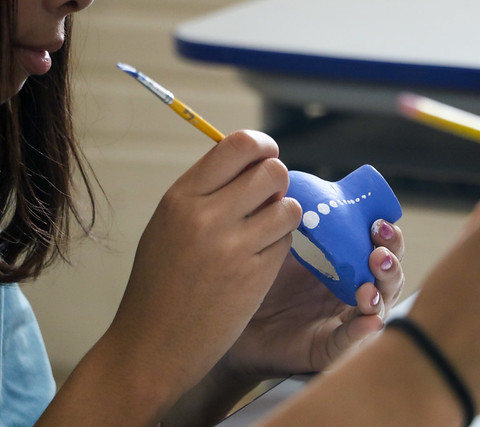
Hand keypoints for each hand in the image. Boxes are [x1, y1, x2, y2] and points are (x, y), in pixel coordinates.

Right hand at [101, 131, 301, 407]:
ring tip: (263, 229)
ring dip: (283, 214)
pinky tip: (258, 256)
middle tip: (266, 197)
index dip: (263, 146)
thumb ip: (207, 191)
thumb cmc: (159, 282)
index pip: (239, 145)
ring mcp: (234, 248)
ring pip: (290, 207)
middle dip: (277, 180)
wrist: (152, 344)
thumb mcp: (168, 224)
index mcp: (181, 197)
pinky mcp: (256, 276)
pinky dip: (279, 243)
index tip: (266, 156)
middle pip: (274, 171)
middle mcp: (208, 216)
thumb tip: (254, 161)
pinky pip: (286, 241)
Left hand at [220, 218, 404, 381]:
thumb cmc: (262, 285)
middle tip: (378, 249)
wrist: (234, 323)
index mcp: (347, 267)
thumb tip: (297, 189)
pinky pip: (351, 342)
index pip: (380, 247)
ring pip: (379, 308)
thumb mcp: (281, 251)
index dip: (387, 236)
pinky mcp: (330, 348)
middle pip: (390, 276)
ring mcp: (344, 321)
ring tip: (370, 285)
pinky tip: (367, 321)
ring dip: (381, 293)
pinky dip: (362, 331)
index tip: (378, 222)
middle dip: (391, 261)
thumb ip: (297, 225)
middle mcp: (352, 293)